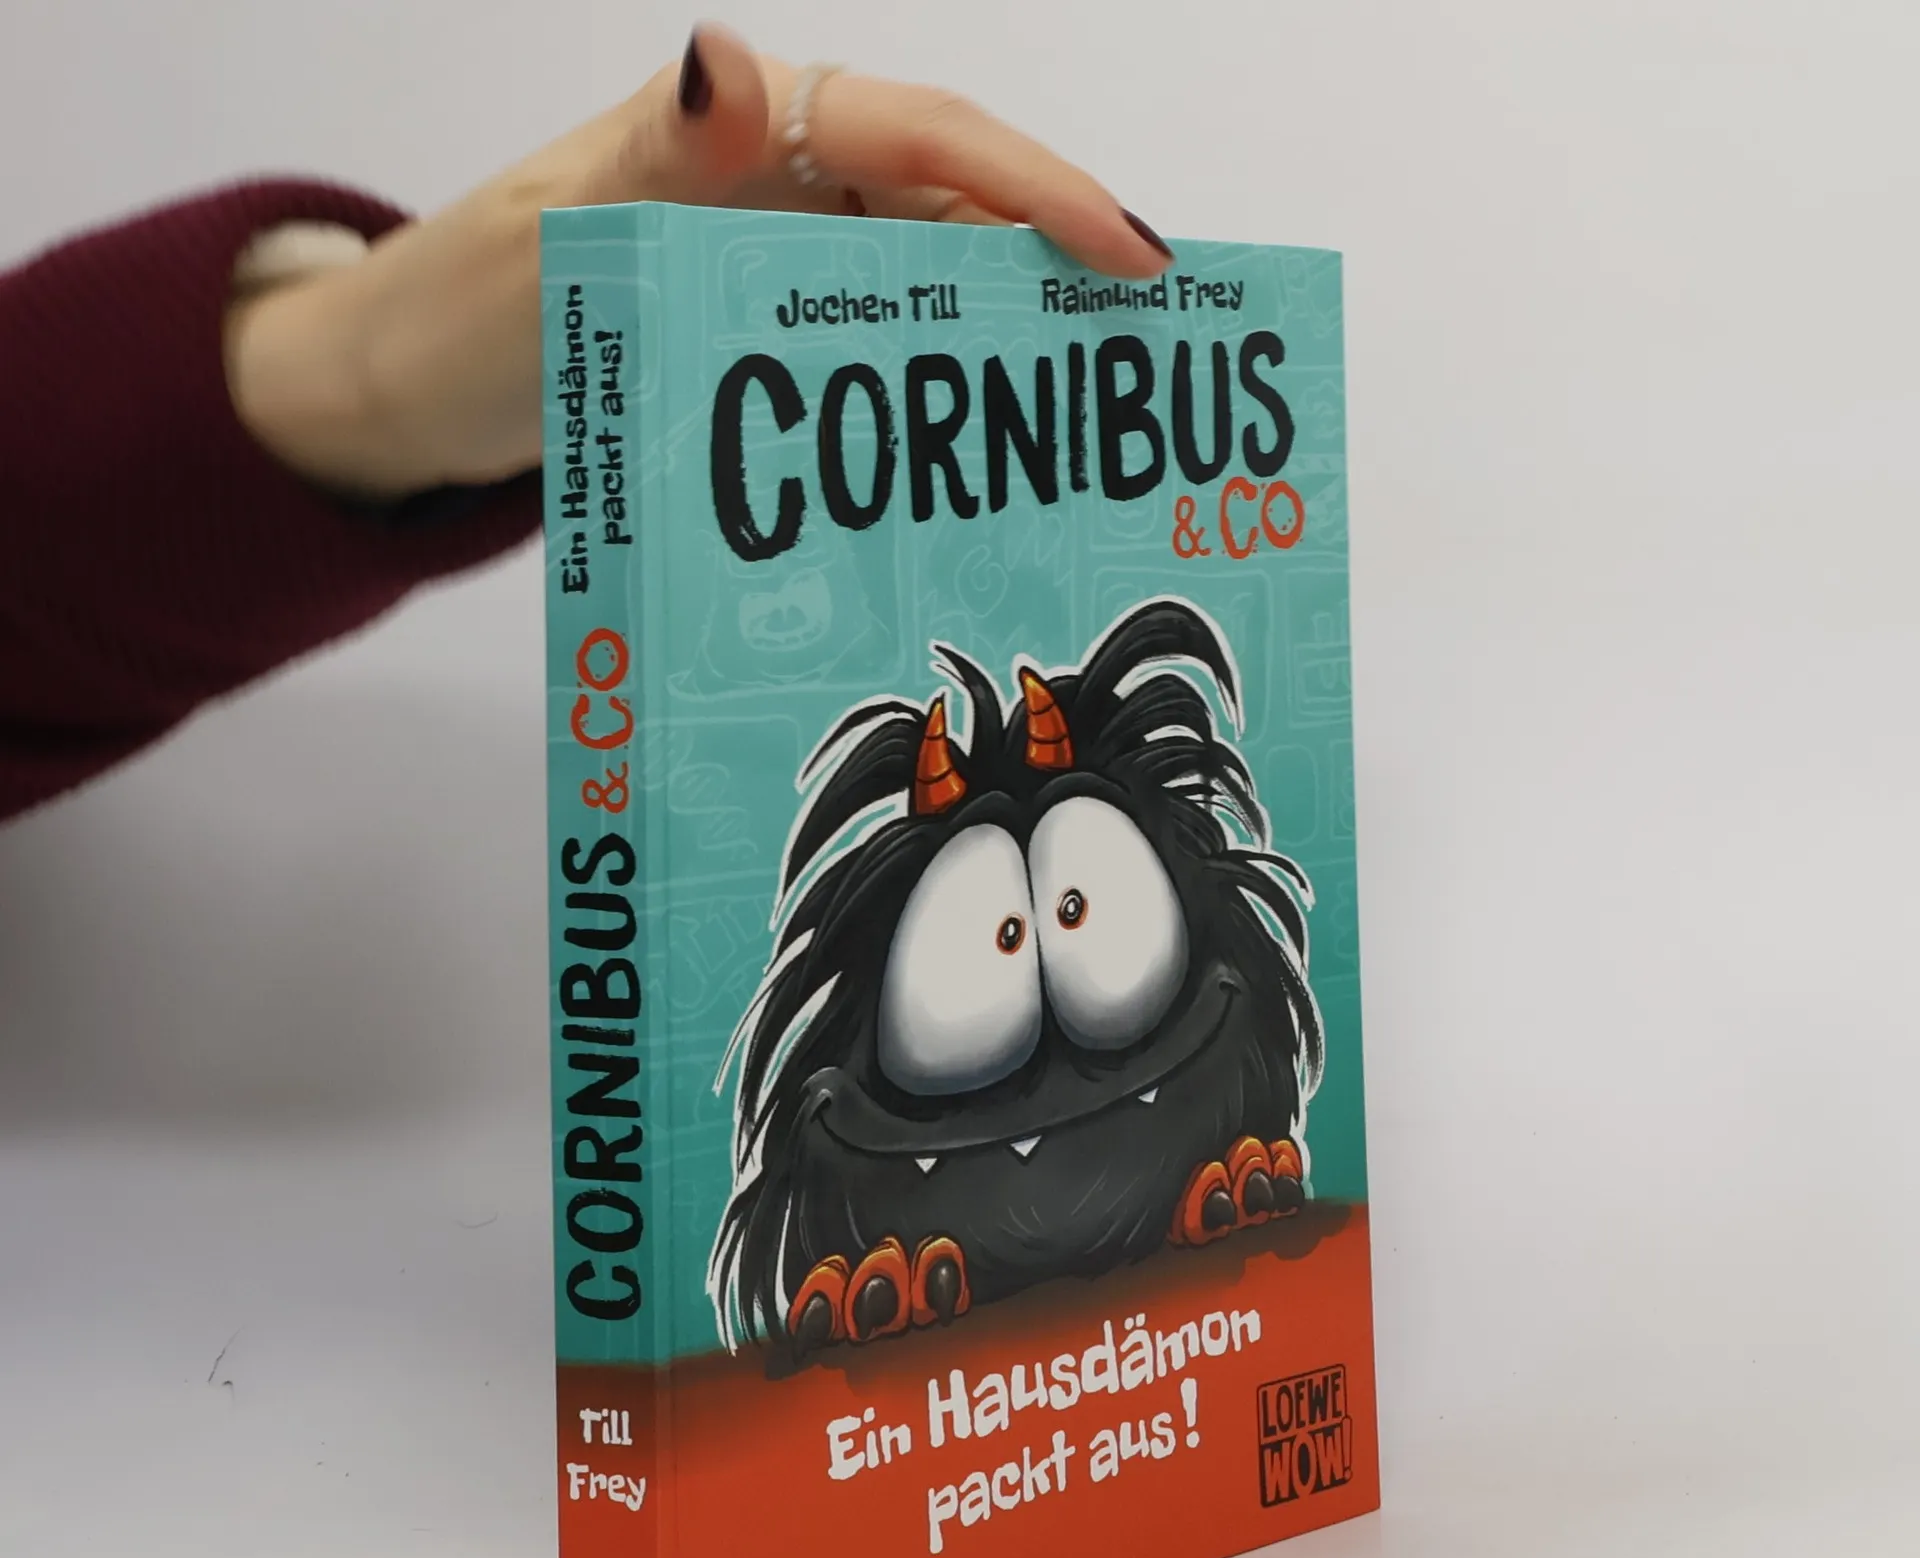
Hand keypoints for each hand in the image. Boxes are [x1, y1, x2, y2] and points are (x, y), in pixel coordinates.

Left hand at [225, 22, 1174, 499]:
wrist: (409, 398)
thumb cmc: (463, 310)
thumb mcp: (554, 232)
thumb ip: (654, 158)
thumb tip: (736, 65)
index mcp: (746, 132)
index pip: (924, 137)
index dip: (1036, 190)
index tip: (1130, 261)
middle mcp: (784, 188)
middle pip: (955, 210)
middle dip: (1057, 274)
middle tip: (1150, 364)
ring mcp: (783, 270)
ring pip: (930, 291)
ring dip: (1007, 349)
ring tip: (1095, 427)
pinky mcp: (773, 348)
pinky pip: (880, 364)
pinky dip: (936, 405)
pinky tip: (984, 465)